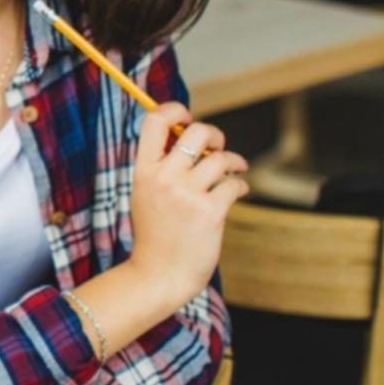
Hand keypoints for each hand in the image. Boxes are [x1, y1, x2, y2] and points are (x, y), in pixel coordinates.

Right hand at [127, 102, 249, 308]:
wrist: (159, 274)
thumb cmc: (156, 233)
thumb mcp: (145, 194)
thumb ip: (161, 166)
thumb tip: (188, 134)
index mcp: (143, 171)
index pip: (154, 121)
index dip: (175, 110)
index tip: (187, 119)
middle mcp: (163, 178)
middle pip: (197, 132)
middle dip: (215, 135)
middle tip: (217, 147)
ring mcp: (186, 195)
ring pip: (221, 159)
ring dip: (234, 162)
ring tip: (234, 171)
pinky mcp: (210, 212)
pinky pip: (234, 184)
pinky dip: (240, 184)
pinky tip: (237, 190)